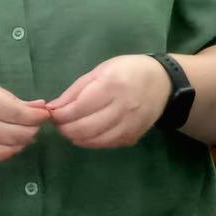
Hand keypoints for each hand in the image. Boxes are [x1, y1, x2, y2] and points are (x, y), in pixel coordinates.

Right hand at [0, 71, 49, 161]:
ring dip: (22, 143)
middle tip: (37, 124)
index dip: (35, 117)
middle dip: (31, 130)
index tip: (46, 114)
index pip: (15, 113)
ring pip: (5, 149)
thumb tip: (39, 107)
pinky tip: (9, 141)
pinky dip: (6, 150)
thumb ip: (8, 97)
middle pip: (13, 133)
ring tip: (26, 133)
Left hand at [47, 55, 171, 148]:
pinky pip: (107, 144)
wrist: (163, 83)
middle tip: (59, 124)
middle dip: (65, 129)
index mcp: (112, 85)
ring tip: (71, 129)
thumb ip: (76, 91)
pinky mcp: (133, 136)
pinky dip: (91, 142)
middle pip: (84, 127)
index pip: (78, 108)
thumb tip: (53, 108)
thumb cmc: (128, 71)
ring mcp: (130, 124)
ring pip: (94, 140)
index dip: (60, 115)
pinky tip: (87, 134)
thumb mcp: (100, 71)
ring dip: (76, 137)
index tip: (52, 114)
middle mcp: (122, 107)